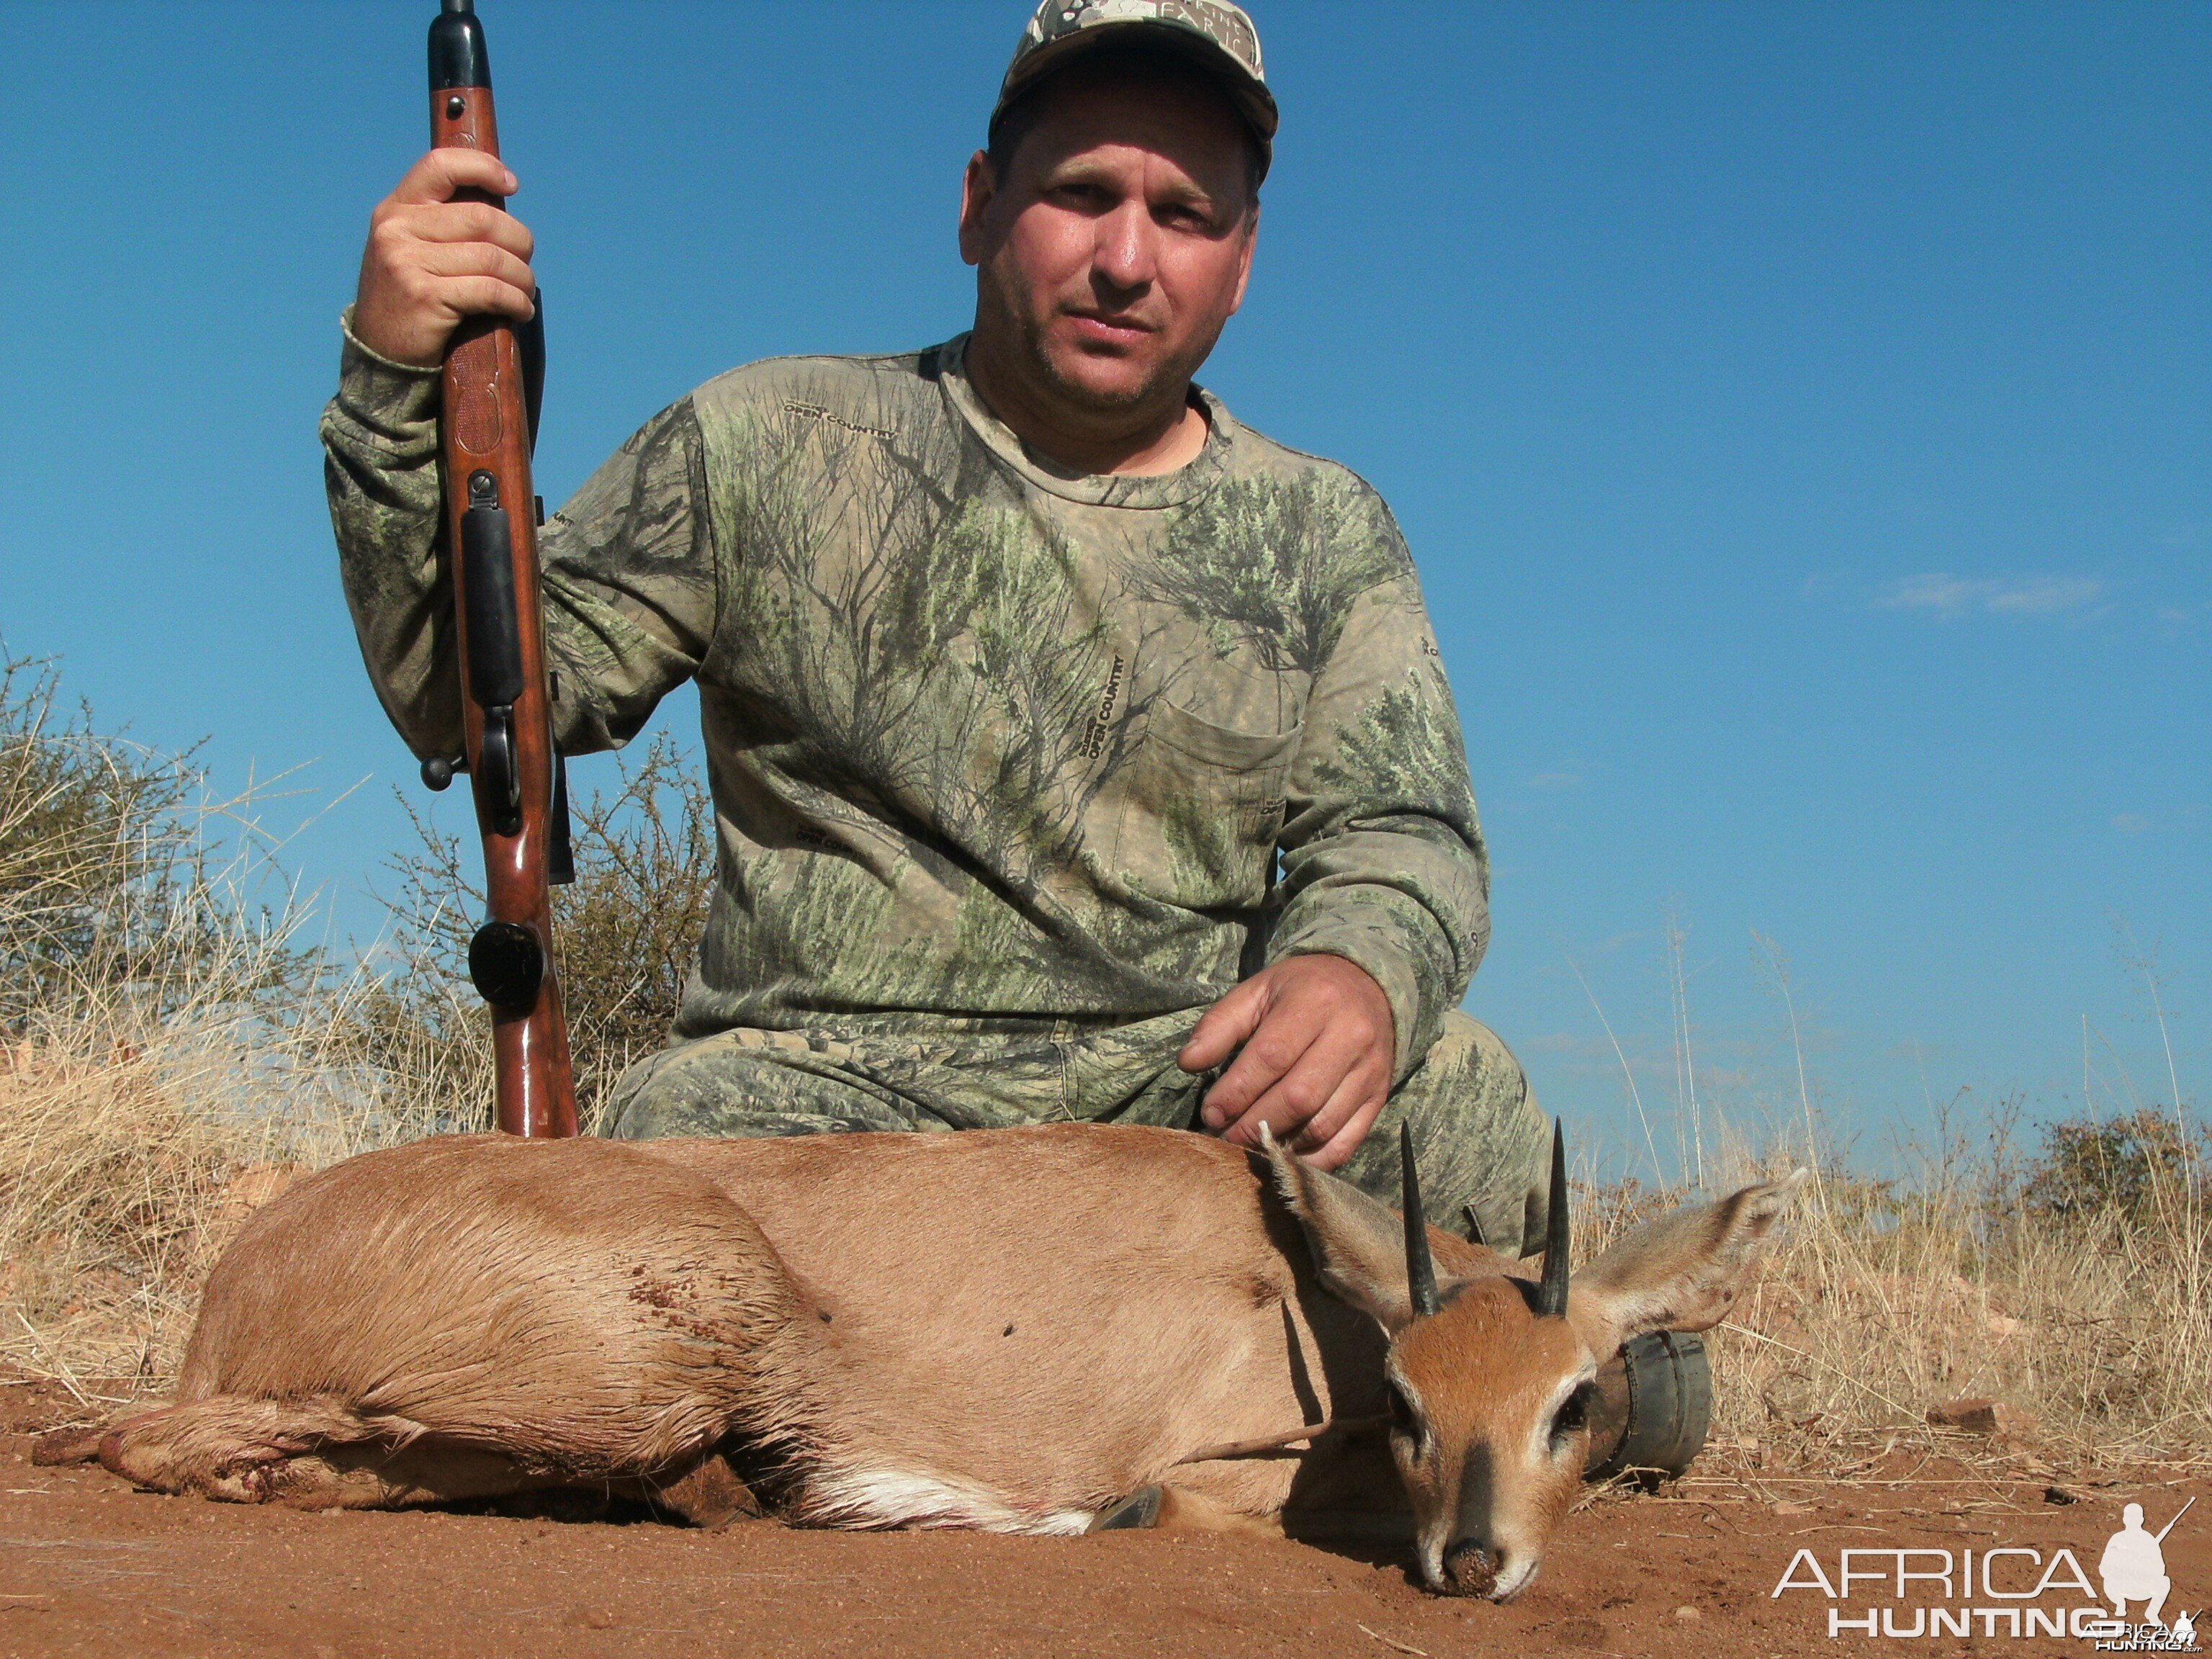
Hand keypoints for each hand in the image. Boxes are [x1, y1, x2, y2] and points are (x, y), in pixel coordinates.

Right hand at [352, 149, 536, 366]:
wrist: (380, 351)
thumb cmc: (411, 296)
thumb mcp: (412, 247)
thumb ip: (443, 223)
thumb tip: (501, 203)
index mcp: (396, 208)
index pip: (440, 165)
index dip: (482, 167)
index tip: (511, 184)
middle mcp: (397, 229)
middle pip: (484, 218)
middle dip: (519, 242)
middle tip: (525, 263)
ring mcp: (407, 262)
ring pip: (493, 258)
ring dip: (522, 278)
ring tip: (525, 291)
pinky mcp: (425, 296)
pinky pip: (491, 291)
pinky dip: (516, 301)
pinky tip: (521, 310)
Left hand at [1178, 955, 1395, 1169]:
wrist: (1368, 986)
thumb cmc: (1301, 990)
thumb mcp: (1258, 991)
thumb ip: (1220, 1025)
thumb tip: (1188, 1063)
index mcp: (1315, 1002)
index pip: (1271, 1057)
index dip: (1236, 1091)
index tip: (1211, 1113)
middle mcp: (1350, 1036)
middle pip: (1298, 1097)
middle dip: (1254, 1124)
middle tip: (1225, 1135)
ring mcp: (1370, 1071)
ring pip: (1322, 1124)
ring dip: (1280, 1145)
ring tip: (1250, 1146)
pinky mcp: (1379, 1098)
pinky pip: (1347, 1143)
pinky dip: (1312, 1160)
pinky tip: (1284, 1156)